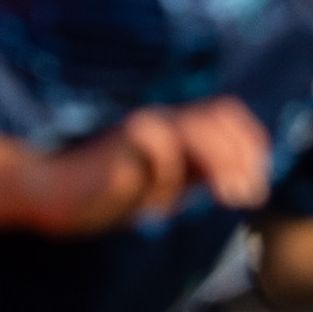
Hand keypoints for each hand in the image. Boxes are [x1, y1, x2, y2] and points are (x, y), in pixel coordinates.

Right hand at [33, 97, 271, 233]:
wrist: (55, 193)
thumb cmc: (110, 193)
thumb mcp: (166, 187)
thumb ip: (200, 176)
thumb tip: (248, 182)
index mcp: (177, 129)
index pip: (227, 115)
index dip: (252, 143)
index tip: (257, 184)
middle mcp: (162, 122)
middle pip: (218, 116)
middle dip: (242, 155)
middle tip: (246, 196)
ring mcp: (139, 130)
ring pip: (193, 127)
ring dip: (220, 160)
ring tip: (230, 195)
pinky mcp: (117, 146)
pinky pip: (152, 142)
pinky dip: (169, 167)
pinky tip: (167, 196)